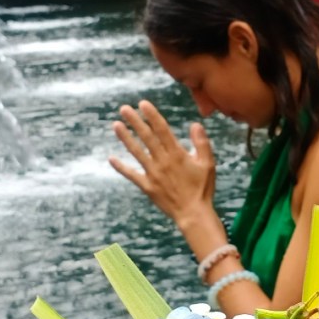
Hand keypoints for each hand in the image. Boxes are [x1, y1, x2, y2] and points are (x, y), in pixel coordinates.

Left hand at [109, 100, 217, 224]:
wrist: (193, 214)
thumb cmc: (203, 188)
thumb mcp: (208, 164)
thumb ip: (201, 143)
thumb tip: (195, 124)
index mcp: (177, 154)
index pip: (162, 130)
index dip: (152, 115)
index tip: (143, 104)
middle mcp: (162, 162)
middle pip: (146, 137)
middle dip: (135, 121)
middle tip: (123, 108)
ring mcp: (153, 174)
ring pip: (136, 152)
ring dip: (125, 138)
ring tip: (115, 125)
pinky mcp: (147, 187)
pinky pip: (132, 175)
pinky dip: (121, 167)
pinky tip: (111, 158)